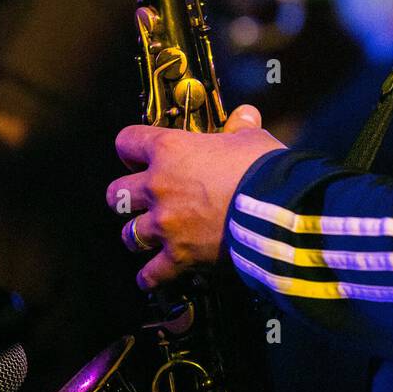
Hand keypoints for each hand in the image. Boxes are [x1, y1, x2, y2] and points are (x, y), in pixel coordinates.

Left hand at [108, 104, 285, 289]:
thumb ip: (241, 127)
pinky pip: (151, 273)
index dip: (131, 149)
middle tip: (142, 200)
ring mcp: (165, 224)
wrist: (276, 208)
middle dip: (127, 198)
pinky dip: (150, 276)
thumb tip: (245, 115)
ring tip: (149, 237)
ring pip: (129, 234)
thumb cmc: (262, 168)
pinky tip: (151, 277)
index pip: (127, 142)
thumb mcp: (252, 139)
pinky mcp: (178, 256)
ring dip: (138, 236)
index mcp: (170, 150)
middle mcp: (158, 187)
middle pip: (116, 194)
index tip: (138, 156)